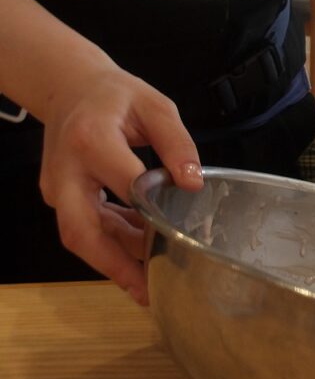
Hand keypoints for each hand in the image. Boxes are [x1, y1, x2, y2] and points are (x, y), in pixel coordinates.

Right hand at [39, 66, 202, 304]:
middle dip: (114, 264)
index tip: (181, 226)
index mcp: (91, 139)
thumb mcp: (155, 106)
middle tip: (147, 291)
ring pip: (79, 234)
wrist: (70, 87)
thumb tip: (193, 182)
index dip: (152, 208)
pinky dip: (110, 241)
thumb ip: (177, 142)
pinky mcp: (58, 195)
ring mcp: (56, 186)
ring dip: (114, 259)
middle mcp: (65, 169)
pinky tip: (139, 251)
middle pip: (81, 229)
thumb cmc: (117, 95)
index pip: (124, 183)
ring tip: (150, 281)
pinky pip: (82, 225)